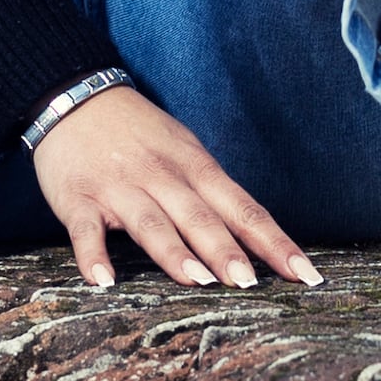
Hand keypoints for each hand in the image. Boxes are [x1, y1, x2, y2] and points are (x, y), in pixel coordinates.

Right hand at [31, 84, 319, 289]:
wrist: (75, 97)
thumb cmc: (140, 135)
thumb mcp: (185, 152)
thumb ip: (213, 195)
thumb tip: (255, 241)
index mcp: (196, 167)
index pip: (244, 209)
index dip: (274, 242)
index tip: (305, 274)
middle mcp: (162, 176)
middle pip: (200, 217)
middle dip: (226, 250)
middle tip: (250, 282)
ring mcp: (119, 188)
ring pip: (151, 222)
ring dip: (173, 252)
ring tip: (196, 281)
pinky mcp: (78, 199)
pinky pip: (86, 230)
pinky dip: (93, 255)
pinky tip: (104, 281)